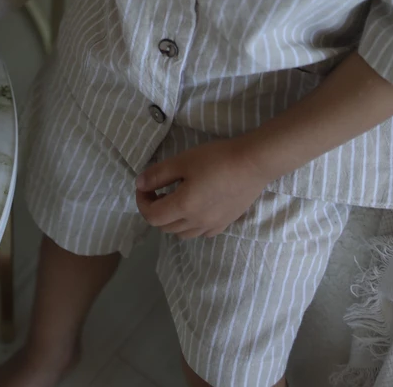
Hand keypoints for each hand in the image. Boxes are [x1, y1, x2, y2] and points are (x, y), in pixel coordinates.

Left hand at [135, 137, 268, 239]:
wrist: (253, 163)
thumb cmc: (216, 158)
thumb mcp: (183, 161)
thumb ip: (158, 174)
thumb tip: (140, 184)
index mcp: (183, 207)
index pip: (152, 216)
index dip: (142, 202)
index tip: (145, 186)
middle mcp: (196, 223)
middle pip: (165, 227)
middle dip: (155, 209)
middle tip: (158, 189)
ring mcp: (212, 226)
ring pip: (182, 233)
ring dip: (172, 219)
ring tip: (175, 198)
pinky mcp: (225, 223)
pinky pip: (200, 232)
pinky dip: (190, 224)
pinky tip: (196, 207)